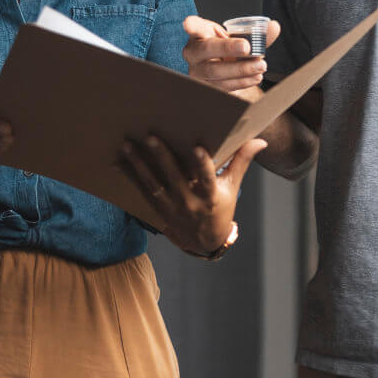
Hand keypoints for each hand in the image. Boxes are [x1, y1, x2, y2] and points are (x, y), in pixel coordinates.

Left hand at [118, 134, 267, 253]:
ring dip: (138, 164)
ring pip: (152, 183)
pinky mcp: (158, 209)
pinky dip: (129, 176)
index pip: (208, 179)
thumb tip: (260, 139)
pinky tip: (117, 162)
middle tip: (151, 136)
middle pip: (174, 177)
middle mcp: (188, 202)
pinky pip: (141, 191)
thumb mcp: (232, 188)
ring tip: (127, 145)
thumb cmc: (220, 209)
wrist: (203, 242)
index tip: (198, 148)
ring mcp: (171, 206)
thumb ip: (241, 162)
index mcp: (210, 196)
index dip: (203, 165)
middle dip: (162, 156)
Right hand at [182, 15, 280, 93]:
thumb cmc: (227, 50)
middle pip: (207, 50)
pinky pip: (223, 86)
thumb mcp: (237, 38)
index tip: (188, 23)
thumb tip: (274, 26)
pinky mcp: (206, 87)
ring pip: (215, 72)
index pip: (194, 27)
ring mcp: (197, 71)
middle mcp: (193, 52)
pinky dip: (241, 82)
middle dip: (228, 49)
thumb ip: (256, 34)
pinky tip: (255, 77)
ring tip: (261, 66)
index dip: (191, 25)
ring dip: (240, 69)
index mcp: (199, 34)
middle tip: (248, 47)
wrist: (221, 69)